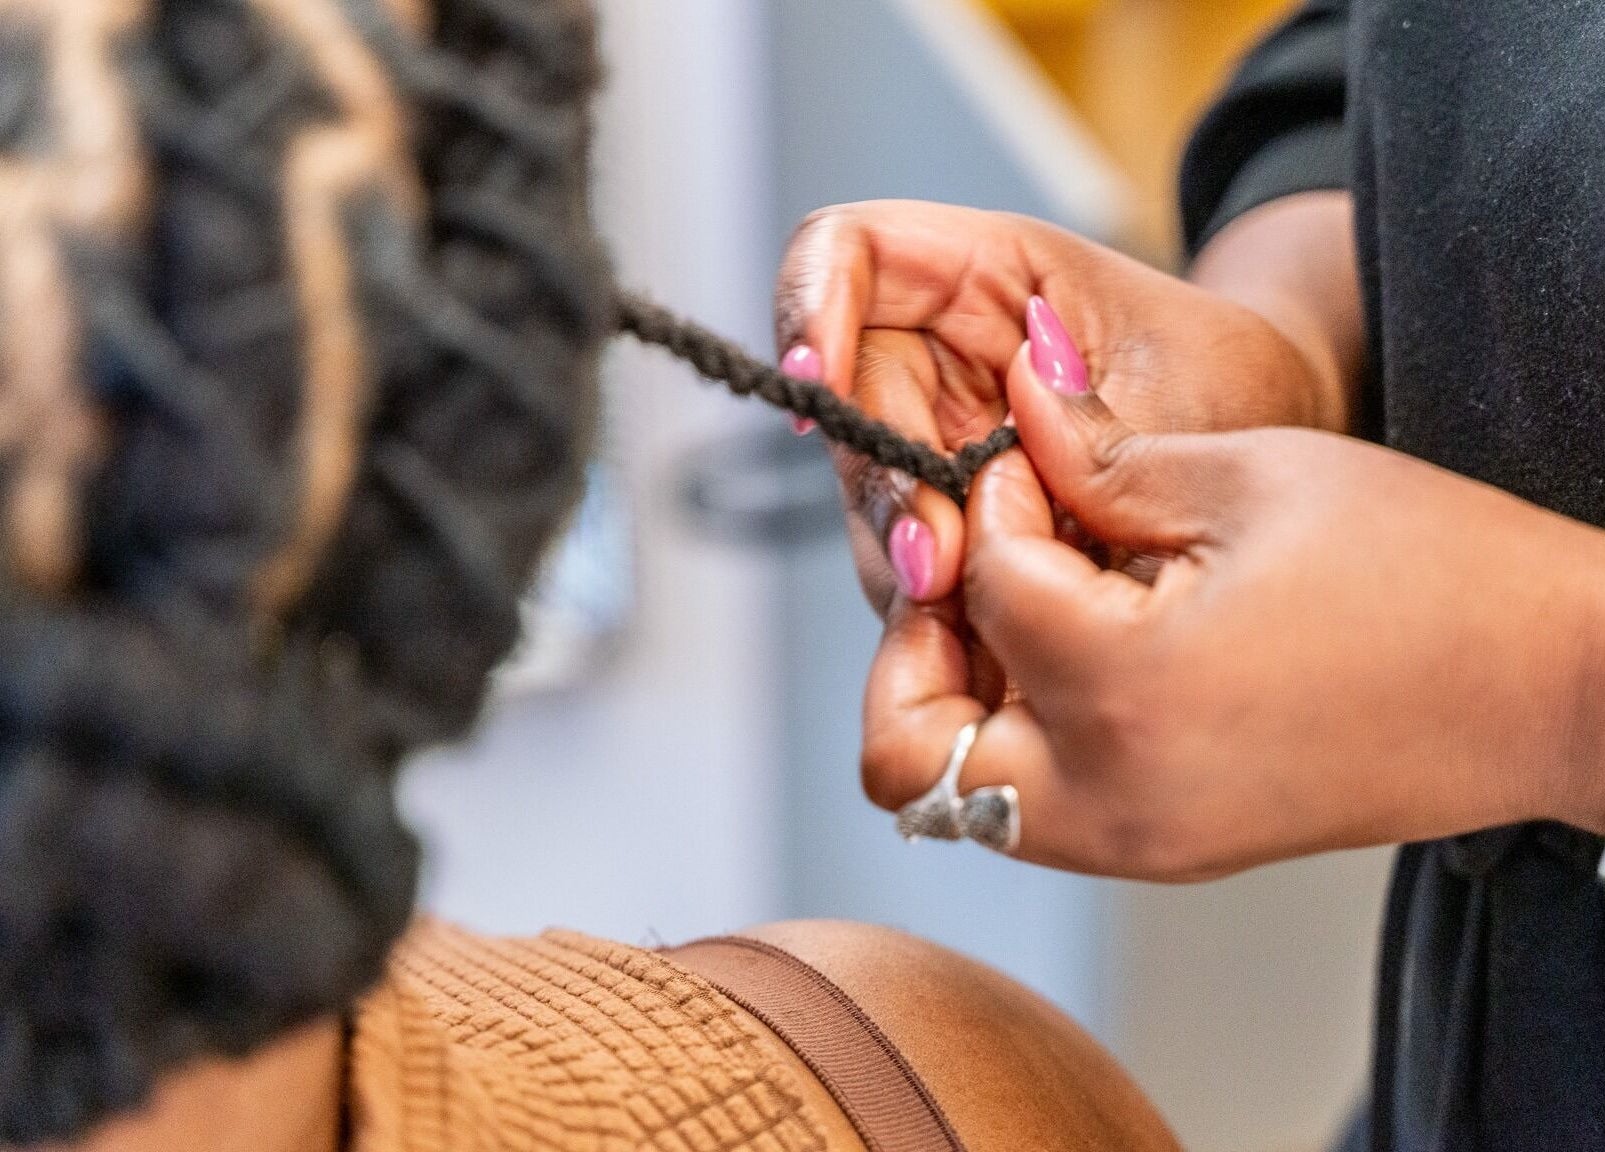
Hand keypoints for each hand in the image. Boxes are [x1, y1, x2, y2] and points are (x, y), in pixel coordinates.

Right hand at [773, 198, 1351, 615]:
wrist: (1270, 452)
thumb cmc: (1233, 390)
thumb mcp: (1179, 399)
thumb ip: (1080, 444)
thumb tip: (962, 505)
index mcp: (986, 275)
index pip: (846, 251)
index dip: (809, 304)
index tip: (817, 381)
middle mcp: (939, 352)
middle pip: (844, 399)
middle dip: (884, 484)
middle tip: (938, 568)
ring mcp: (932, 435)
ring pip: (866, 496)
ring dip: (910, 560)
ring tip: (986, 615)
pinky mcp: (943, 513)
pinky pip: (906, 561)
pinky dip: (940, 606)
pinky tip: (996, 633)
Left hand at [861, 357, 1604, 879]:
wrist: (1555, 688)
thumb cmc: (1433, 572)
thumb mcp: (1252, 478)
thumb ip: (1099, 455)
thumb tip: (1014, 400)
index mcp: (1120, 692)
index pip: (978, 583)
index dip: (993, 499)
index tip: (1035, 457)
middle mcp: (1106, 798)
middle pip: (901, 754)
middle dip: (912, 643)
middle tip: (972, 560)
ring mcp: (1136, 843)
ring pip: (958, 791)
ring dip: (960, 691)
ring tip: (1026, 596)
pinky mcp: (1167, 848)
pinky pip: (1035, 803)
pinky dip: (1020, 730)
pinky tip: (1080, 644)